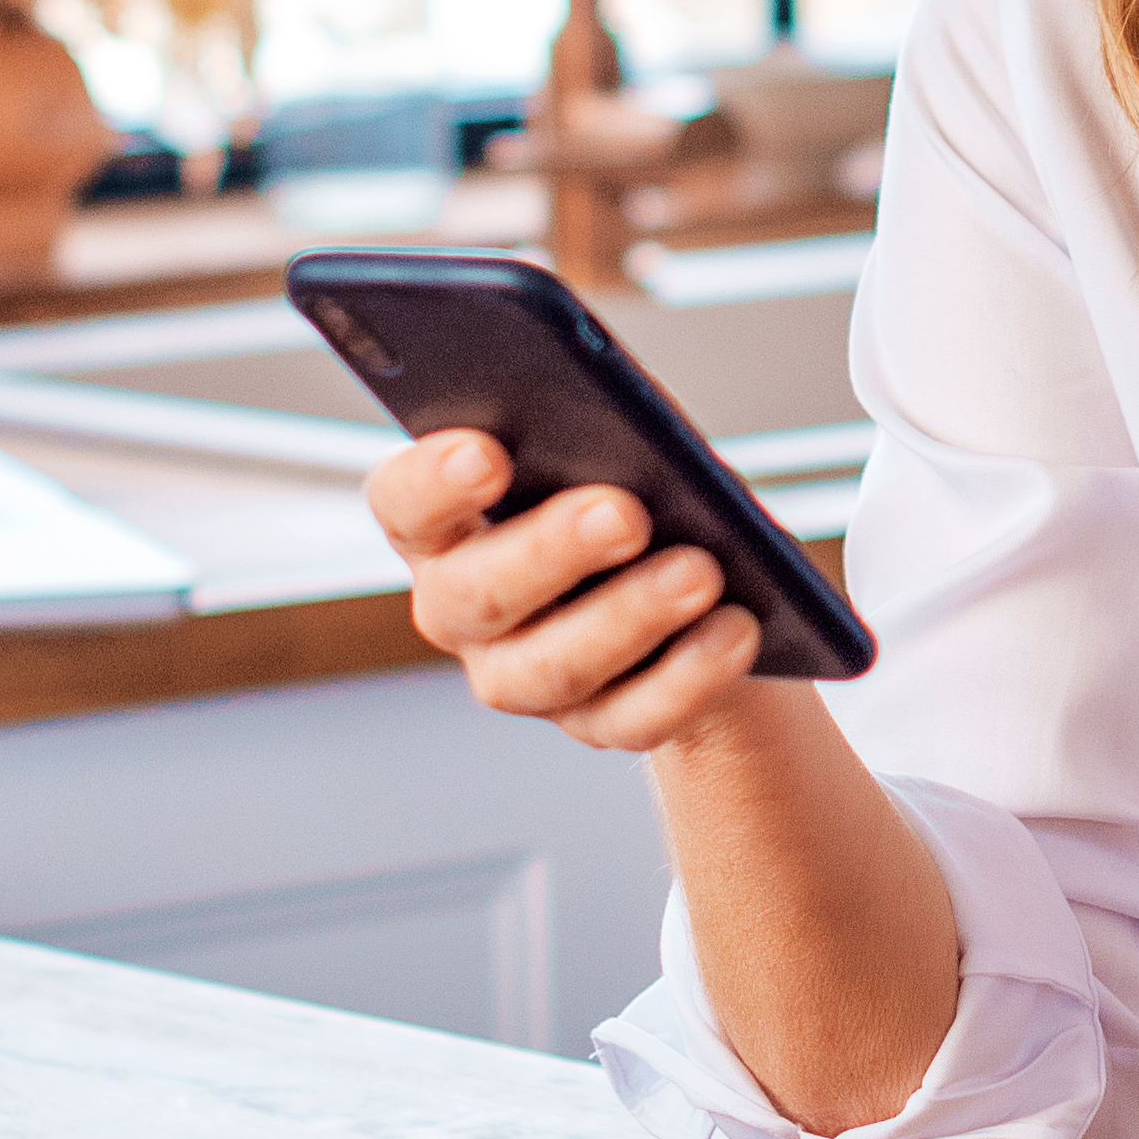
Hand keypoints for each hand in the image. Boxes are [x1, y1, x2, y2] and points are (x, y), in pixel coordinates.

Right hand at [365, 430, 771, 751]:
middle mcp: (462, 608)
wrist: (711, 584)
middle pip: (477, 594)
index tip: (487, 453)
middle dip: (551, 551)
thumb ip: (601, 422)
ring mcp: (521, 677)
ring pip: (554, 665)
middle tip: (624, 513)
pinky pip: (633, 716)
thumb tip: (623, 414)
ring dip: (630, 616)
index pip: (404, 502)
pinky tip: (734, 630)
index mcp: (444, 522)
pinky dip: (689, 675)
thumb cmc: (639, 484)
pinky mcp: (595, 723)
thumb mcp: (620, 439)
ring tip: (701, 572)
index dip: (433, 482)